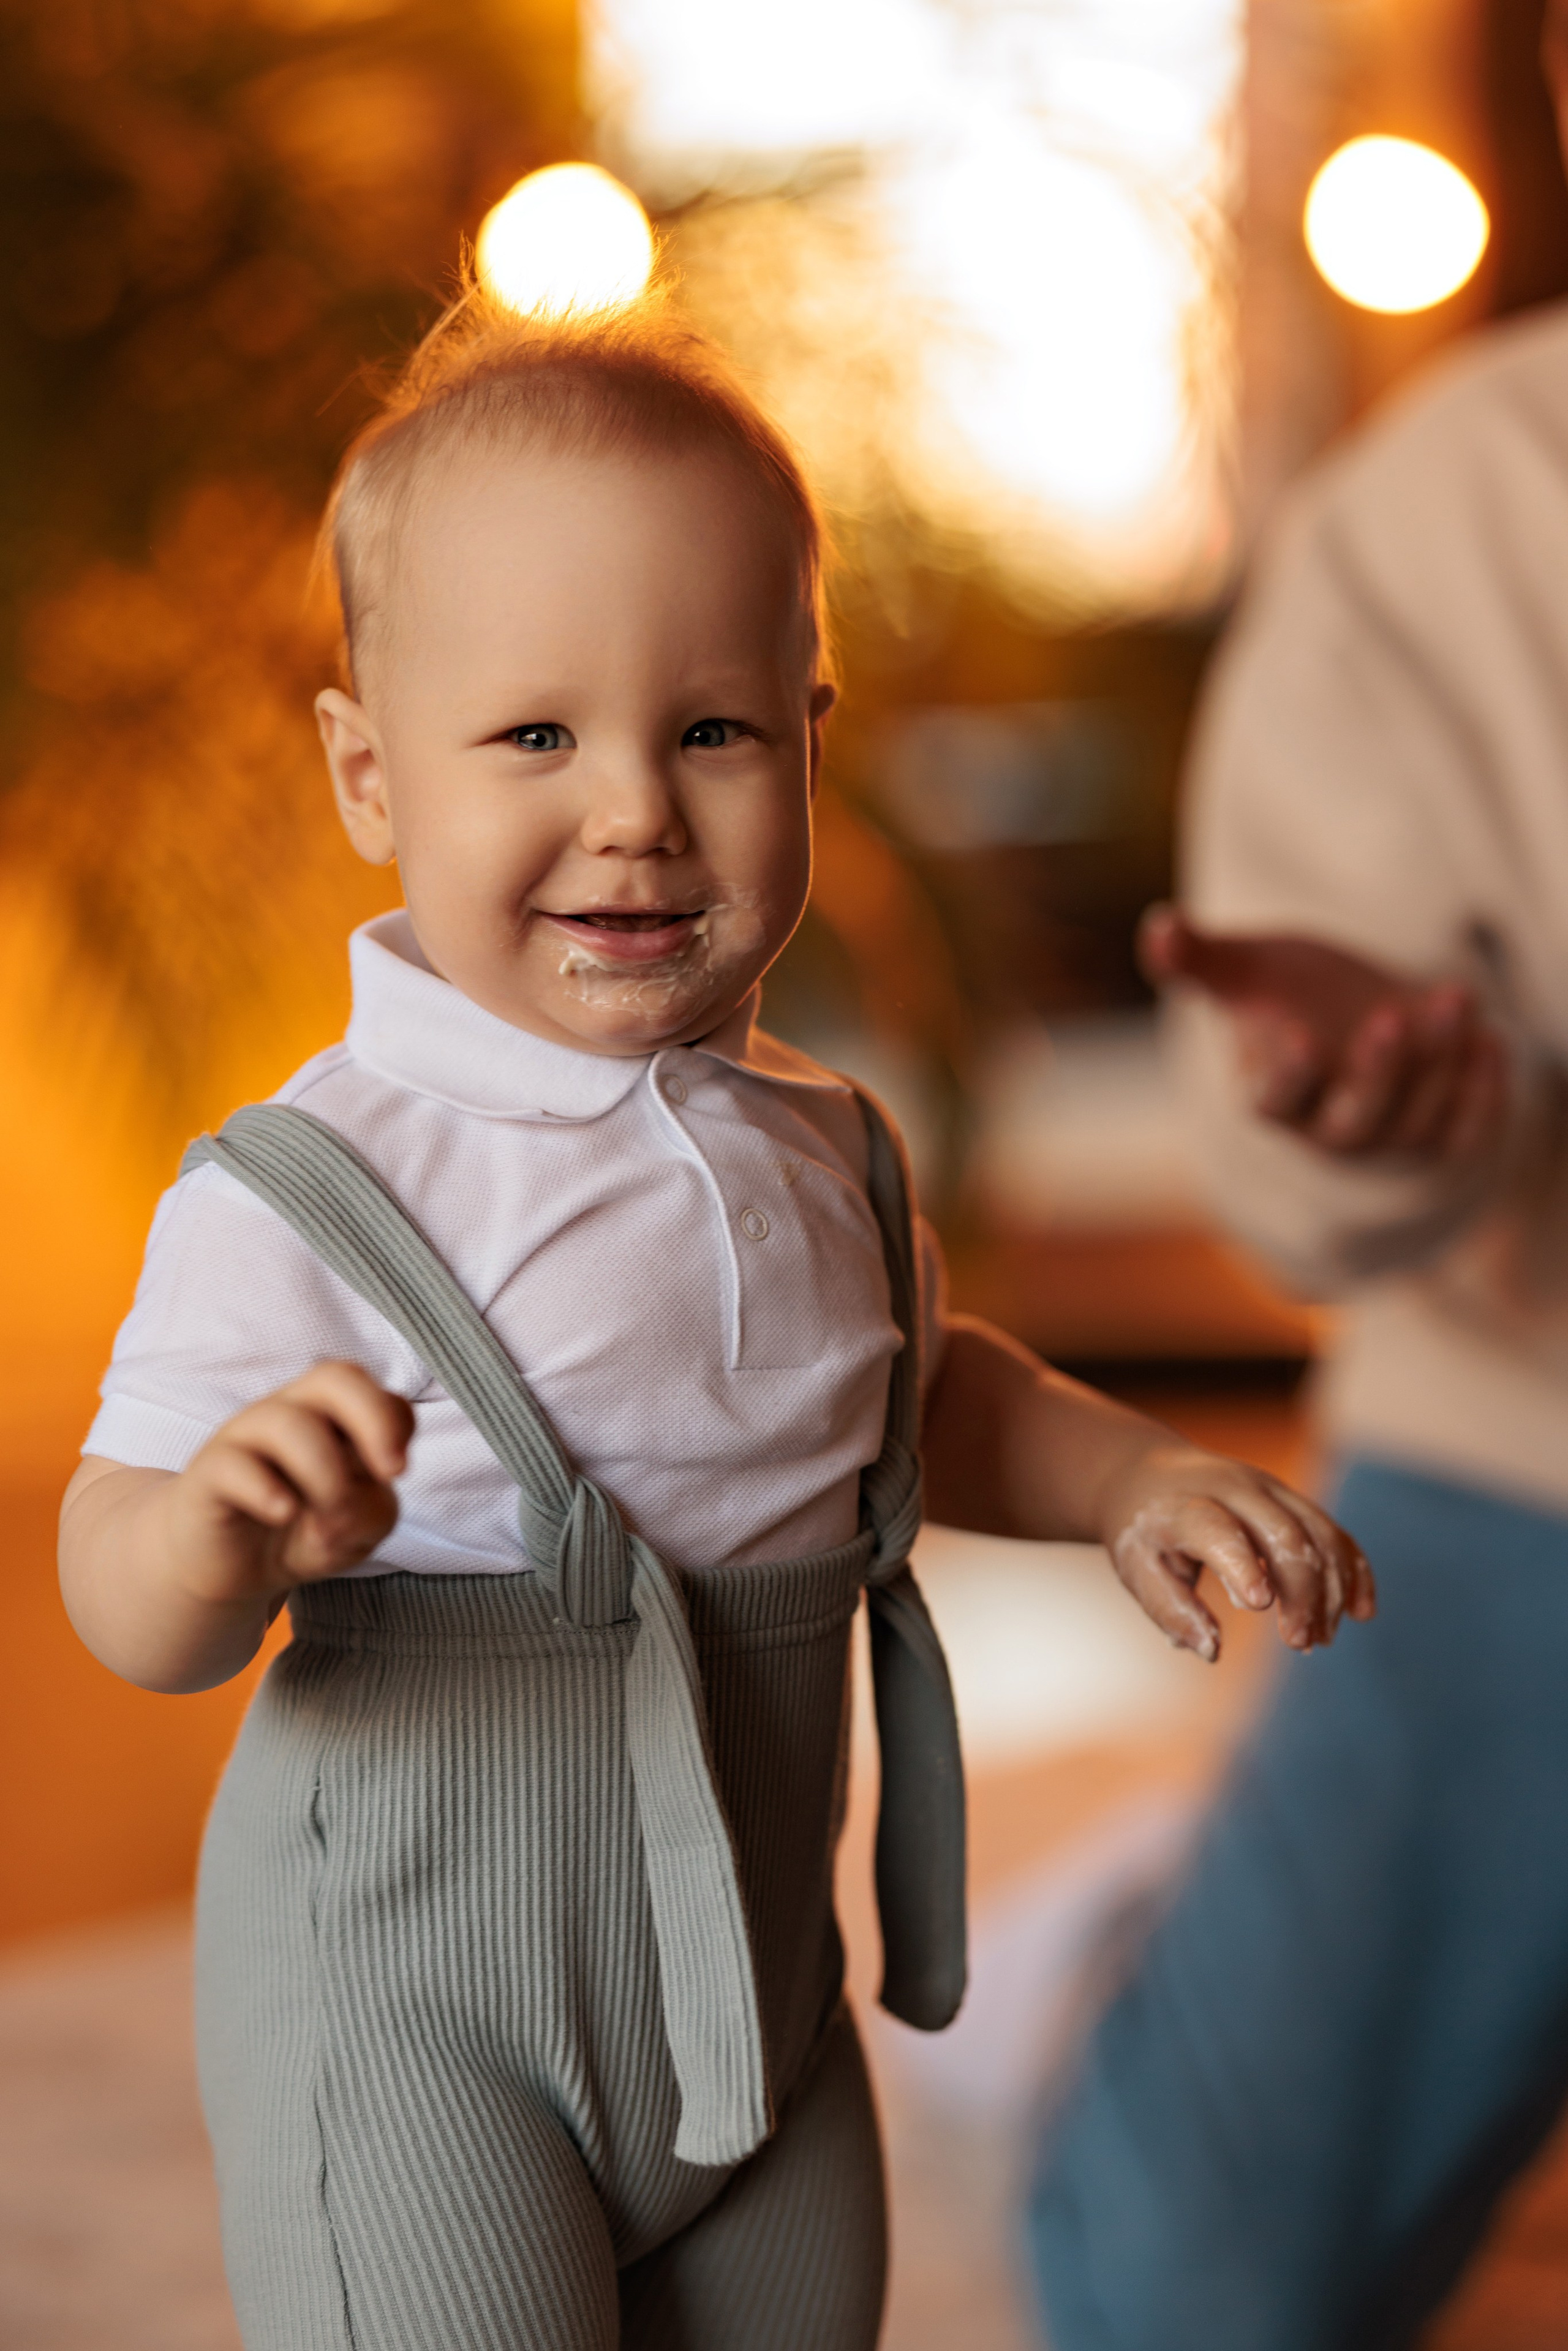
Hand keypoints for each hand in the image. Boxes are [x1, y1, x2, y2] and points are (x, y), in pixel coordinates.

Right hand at [165, 1360, 413, 1608]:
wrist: (227, 1569)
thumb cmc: (299, 1534)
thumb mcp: (356, 1531)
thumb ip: (374, 1512)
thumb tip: (348, 1507)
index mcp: (333, 1420)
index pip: (373, 1389)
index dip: (395, 1421)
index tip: (397, 1472)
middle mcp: (290, 1415)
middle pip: (334, 1376)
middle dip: (373, 1418)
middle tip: (387, 1473)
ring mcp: (246, 1438)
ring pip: (287, 1423)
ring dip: (325, 1475)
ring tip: (326, 1525)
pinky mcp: (208, 1473)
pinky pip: (234, 1463)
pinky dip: (266, 1489)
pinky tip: (283, 1514)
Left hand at [1098, 1441, 1374, 1660]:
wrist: (1146, 1475)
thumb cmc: (1142, 1534)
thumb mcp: (1137, 1571)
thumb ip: (1172, 1610)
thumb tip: (1212, 1651)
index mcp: (1183, 1506)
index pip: (1217, 1529)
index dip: (1240, 1563)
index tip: (1260, 1606)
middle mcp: (1232, 1488)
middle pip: (1283, 1535)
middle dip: (1302, 1592)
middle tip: (1301, 1644)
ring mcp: (1267, 1489)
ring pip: (1318, 1532)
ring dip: (1330, 1589)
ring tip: (1320, 1639)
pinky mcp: (1290, 1498)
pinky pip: (1332, 1530)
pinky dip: (1353, 1569)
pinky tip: (1361, 1612)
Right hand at [1140, 903, 1507, 1160]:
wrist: (1364, 1018)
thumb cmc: (1295, 995)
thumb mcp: (1250, 970)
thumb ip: (1200, 958)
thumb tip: (1156, 925)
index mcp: (1273, 1097)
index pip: (1272, 1103)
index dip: (1285, 1076)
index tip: (1298, 1033)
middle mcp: (1328, 1130)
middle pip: (1351, 1125)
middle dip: (1375, 1075)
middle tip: (1390, 1020)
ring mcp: (1388, 1138)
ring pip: (1413, 1122)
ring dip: (1437, 1065)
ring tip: (1451, 999)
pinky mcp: (1439, 1134)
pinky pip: (1464, 1131)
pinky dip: (1481, 1094)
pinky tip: (1485, 1037)